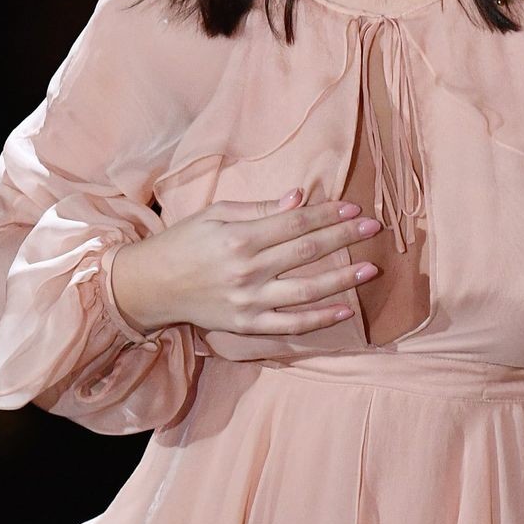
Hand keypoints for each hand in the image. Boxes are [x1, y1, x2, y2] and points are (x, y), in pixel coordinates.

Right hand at [109, 188, 381, 336]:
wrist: (149, 286)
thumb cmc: (182, 242)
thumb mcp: (214, 215)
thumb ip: (258, 209)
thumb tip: (299, 199)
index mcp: (239, 238)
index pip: (295, 223)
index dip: (327, 214)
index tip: (354, 208)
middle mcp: (247, 270)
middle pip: (306, 252)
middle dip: (344, 238)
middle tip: (374, 228)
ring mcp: (248, 301)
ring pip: (305, 291)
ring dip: (342, 280)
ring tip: (370, 269)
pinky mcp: (246, 325)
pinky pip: (290, 324)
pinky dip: (318, 319)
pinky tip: (343, 310)